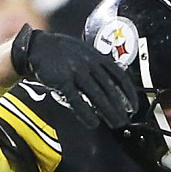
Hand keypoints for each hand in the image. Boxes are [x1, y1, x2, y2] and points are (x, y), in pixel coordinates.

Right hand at [10, 24, 136, 130]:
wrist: (37, 47)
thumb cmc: (62, 53)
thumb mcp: (85, 53)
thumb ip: (99, 66)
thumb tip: (115, 83)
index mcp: (97, 57)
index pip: (120, 76)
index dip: (129, 93)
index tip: (133, 106)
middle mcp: (89, 64)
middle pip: (110, 88)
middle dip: (119, 106)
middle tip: (125, 120)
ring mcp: (76, 72)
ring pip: (96, 95)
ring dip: (108, 111)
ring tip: (115, 123)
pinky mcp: (62, 81)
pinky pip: (76, 99)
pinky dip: (86, 113)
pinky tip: (93, 122)